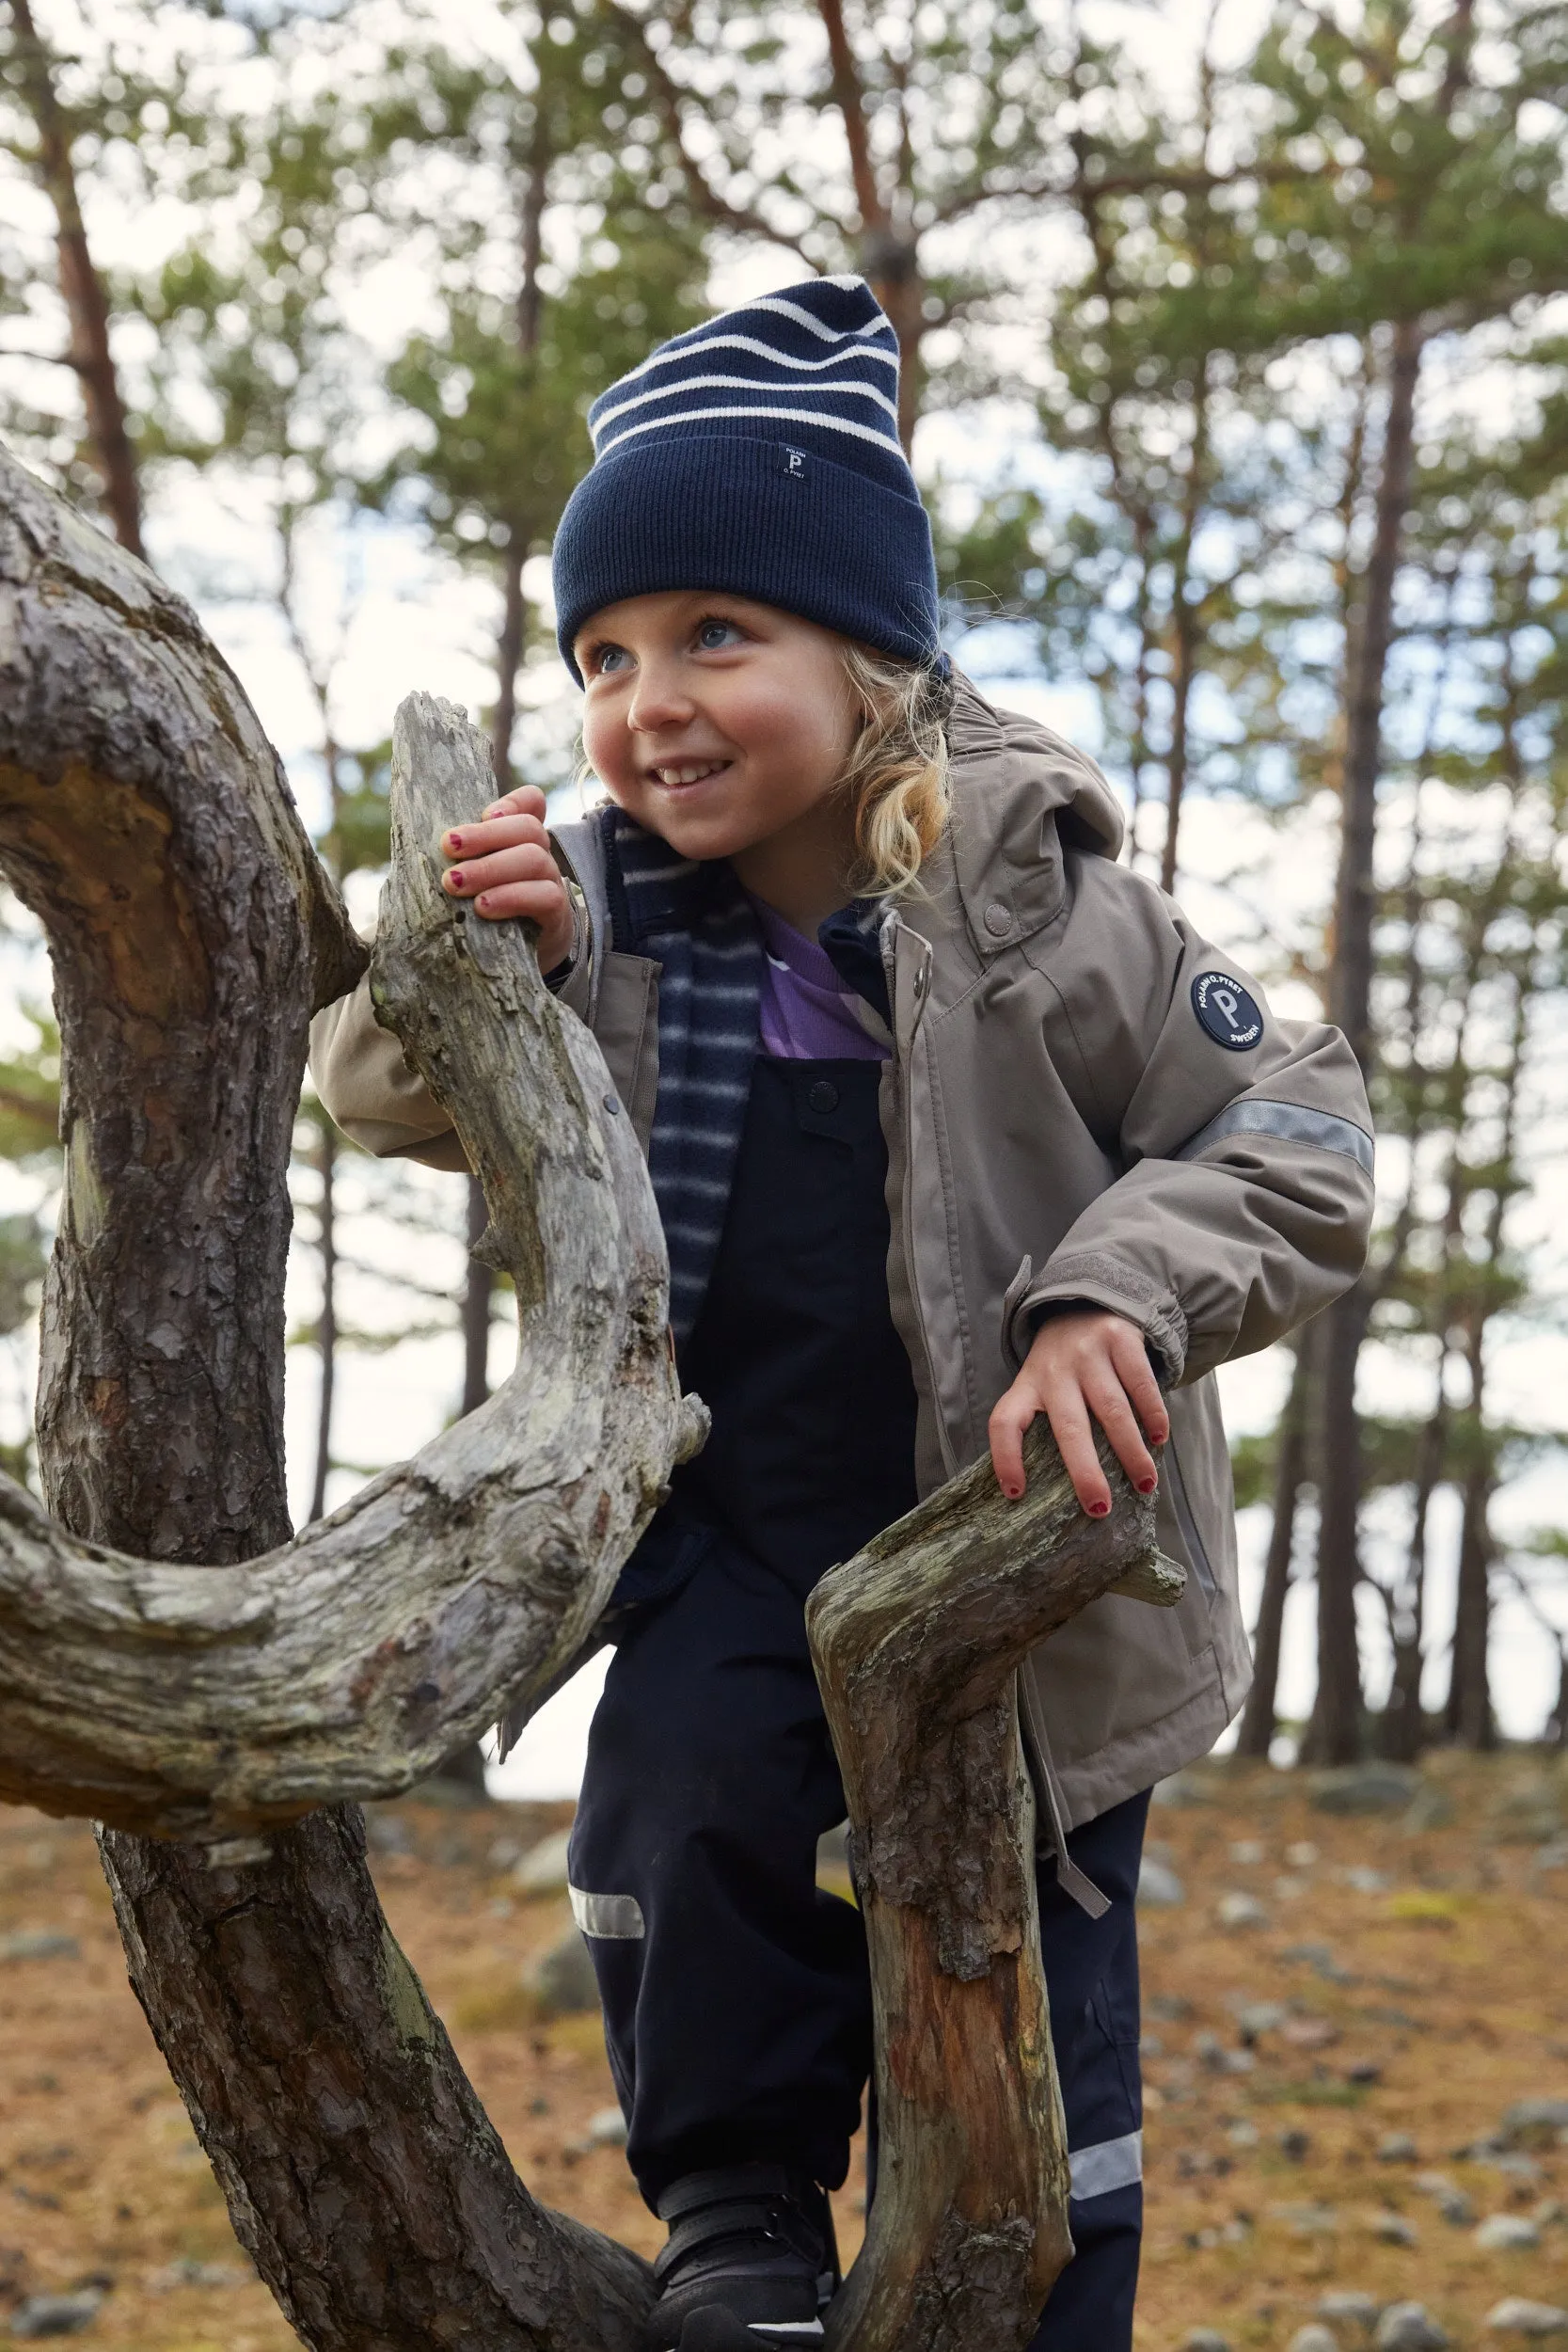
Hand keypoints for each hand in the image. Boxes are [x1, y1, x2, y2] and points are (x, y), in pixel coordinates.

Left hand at [440, 785, 573, 972]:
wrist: (520, 957)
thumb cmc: (486, 913)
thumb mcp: (471, 881)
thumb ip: (458, 859)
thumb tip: (411, 844)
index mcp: (520, 839)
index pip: (530, 803)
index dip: (510, 802)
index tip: (483, 812)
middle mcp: (541, 854)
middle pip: (527, 828)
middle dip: (485, 835)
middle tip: (448, 847)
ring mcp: (551, 882)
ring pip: (534, 859)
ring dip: (490, 868)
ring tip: (456, 883)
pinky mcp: (555, 913)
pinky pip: (544, 896)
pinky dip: (511, 897)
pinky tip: (483, 906)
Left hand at [988, 1308, 1168, 1516]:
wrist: (1087, 1300)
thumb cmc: (1063, 1363)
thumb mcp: (1040, 1384)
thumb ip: (1046, 1421)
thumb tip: (1060, 1486)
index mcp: (1027, 1386)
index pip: (1004, 1422)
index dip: (1005, 1458)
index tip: (1015, 1493)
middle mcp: (1054, 1370)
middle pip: (1068, 1427)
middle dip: (1085, 1472)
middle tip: (1100, 1508)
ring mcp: (1088, 1353)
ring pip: (1111, 1410)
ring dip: (1131, 1452)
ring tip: (1145, 1484)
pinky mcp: (1120, 1340)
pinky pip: (1140, 1384)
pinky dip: (1153, 1415)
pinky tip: (1159, 1439)